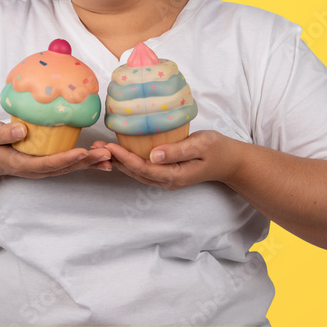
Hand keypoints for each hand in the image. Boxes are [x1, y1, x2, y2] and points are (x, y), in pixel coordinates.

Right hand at [0, 121, 110, 178]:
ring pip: (70, 168)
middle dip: (87, 162)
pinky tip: (102, 158)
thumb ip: (4, 133)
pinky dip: (86, 161)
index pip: (48, 163)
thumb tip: (22, 130)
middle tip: (106, 154)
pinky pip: (69, 163)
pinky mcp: (49, 163)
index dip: (66, 159)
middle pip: (65, 168)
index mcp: (24, 164)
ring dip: (91, 163)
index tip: (82, 152)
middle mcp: (38, 170)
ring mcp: (45, 169)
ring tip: (110, 157)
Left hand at [103, 130, 243, 189]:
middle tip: (95, 148)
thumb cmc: (218, 150)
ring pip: (136, 172)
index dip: (124, 158)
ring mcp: (166, 178)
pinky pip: (142, 168)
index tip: (109, 147)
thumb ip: (178, 150)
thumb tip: (154, 154)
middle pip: (135, 172)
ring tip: (100, 149)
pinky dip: (128, 161)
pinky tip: (118, 152)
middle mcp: (167, 180)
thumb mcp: (201, 145)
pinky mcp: (166, 172)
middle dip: (114, 160)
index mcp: (174, 176)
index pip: (143, 168)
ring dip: (118, 161)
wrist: (230, 161)